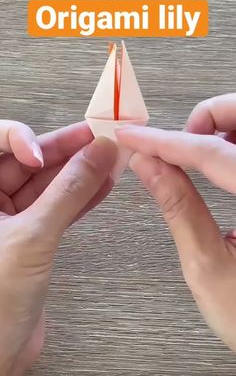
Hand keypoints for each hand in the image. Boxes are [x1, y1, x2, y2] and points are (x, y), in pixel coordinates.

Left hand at [0, 120, 116, 374]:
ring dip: (79, 172)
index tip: (46, 150)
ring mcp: (12, 219)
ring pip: (47, 184)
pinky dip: (81, 197)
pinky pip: (58, 207)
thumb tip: (95, 156)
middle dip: (64, 150)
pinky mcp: (32, 237)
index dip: (22, 139)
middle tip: (97, 139)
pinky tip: (101, 185)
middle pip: (28, 162)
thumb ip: (68, 193)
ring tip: (107, 158)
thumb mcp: (32, 238)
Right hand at [116, 93, 235, 350]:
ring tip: (191, 153)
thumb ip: (178, 208)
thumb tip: (149, 167)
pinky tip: (217, 159)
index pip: (212, 155)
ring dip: (218, 128)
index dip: (166, 142)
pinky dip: (229, 142)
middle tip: (175, 143)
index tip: (134, 138)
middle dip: (206, 119)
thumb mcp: (208, 266)